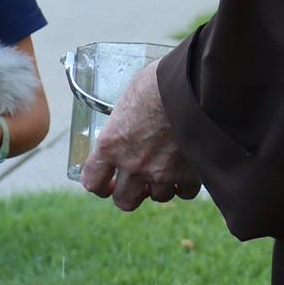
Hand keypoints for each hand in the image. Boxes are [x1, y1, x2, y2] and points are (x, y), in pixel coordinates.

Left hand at [80, 61, 201, 210]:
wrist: (191, 85)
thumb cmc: (156, 83)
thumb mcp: (128, 100)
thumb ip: (124, 122)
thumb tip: (127, 122)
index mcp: (110, 144)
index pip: (92, 181)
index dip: (98, 185)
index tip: (105, 183)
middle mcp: (132, 164)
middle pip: (124, 201)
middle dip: (128, 194)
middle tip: (134, 182)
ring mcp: (161, 173)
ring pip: (157, 197)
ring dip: (159, 186)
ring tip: (164, 169)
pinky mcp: (188, 174)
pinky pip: (184, 192)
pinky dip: (184, 184)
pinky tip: (185, 169)